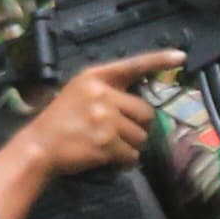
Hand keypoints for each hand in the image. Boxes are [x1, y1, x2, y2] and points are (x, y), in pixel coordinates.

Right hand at [0, 48, 185, 218]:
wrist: (39, 147)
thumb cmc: (58, 120)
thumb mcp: (78, 93)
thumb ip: (106, 92)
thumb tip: (139, 104)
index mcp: (95, 77)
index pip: (133, 66)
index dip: (158, 60)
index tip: (180, 57)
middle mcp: (102, 94)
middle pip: (145, 111)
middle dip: (138, 126)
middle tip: (121, 134)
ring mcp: (105, 119)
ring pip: (141, 135)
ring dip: (131, 145)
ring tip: (111, 147)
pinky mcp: (107, 143)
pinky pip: (132, 154)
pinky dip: (126, 161)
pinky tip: (113, 160)